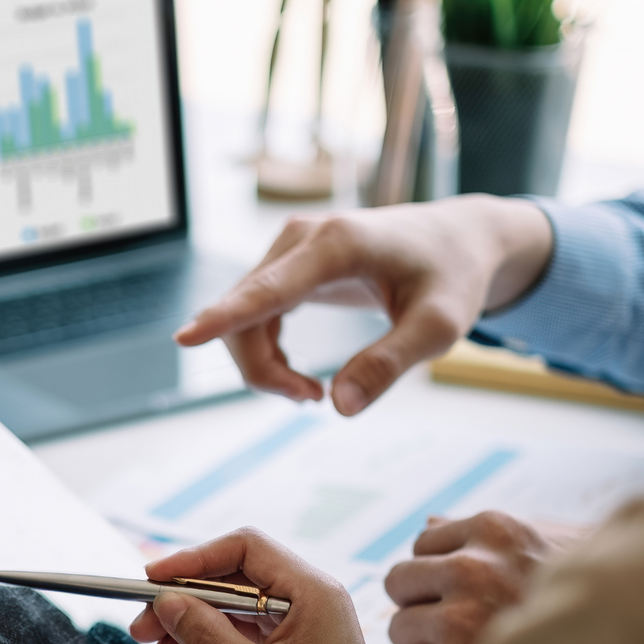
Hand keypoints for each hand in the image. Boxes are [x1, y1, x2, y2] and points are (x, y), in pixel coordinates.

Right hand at [129, 528, 445, 643]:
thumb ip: (209, 637)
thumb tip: (167, 603)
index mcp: (312, 592)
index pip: (243, 550)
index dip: (192, 559)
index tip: (153, 579)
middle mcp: (307, 599)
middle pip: (231, 575)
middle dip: (183, 596)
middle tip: (143, 623)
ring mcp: (298, 625)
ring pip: (230, 604)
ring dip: (190, 620)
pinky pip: (239, 630)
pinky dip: (207, 640)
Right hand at [175, 195, 552, 414]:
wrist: (458, 240)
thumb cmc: (452, 278)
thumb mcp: (440, 327)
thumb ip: (390, 364)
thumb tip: (340, 406)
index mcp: (338, 244)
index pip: (269, 289)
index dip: (225, 317)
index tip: (185, 338)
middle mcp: (302, 238)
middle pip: (245, 314)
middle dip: (263, 371)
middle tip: (312, 401)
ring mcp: (289, 247)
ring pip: (242, 319)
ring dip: (263, 367)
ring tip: (314, 393)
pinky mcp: (286, 264)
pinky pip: (251, 315)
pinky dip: (266, 354)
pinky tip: (300, 376)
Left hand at [384, 512, 589, 643]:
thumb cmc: (593, 599)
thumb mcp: (546, 545)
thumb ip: (486, 536)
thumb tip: (430, 522)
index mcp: (495, 531)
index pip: (423, 544)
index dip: (441, 572)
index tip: (467, 593)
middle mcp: (474, 568)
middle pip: (399, 582)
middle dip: (422, 604)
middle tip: (458, 625)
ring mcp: (463, 618)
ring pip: (400, 629)